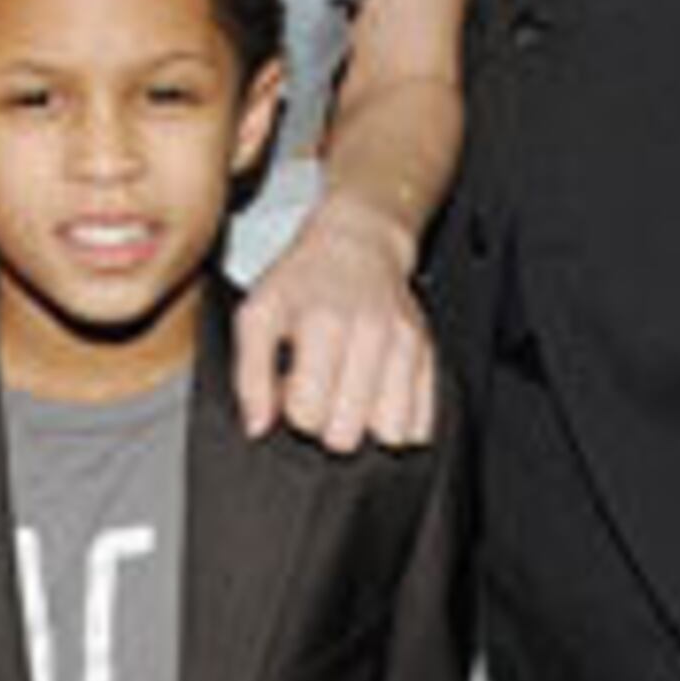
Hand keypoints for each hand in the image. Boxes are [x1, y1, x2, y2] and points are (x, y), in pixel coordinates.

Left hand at [234, 194, 436, 450]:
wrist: (357, 245)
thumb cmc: (301, 284)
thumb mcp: (257, 315)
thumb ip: (249, 374)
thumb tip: (257, 428)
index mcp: (324, 325)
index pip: (306, 415)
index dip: (291, 408)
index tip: (291, 385)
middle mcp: (372, 335)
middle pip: (346, 434)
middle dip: (325, 424)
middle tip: (319, 390)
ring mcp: (406, 347)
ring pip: (390, 435)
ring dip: (366, 426)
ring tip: (347, 396)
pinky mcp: (430, 357)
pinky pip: (420, 424)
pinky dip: (398, 423)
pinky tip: (375, 397)